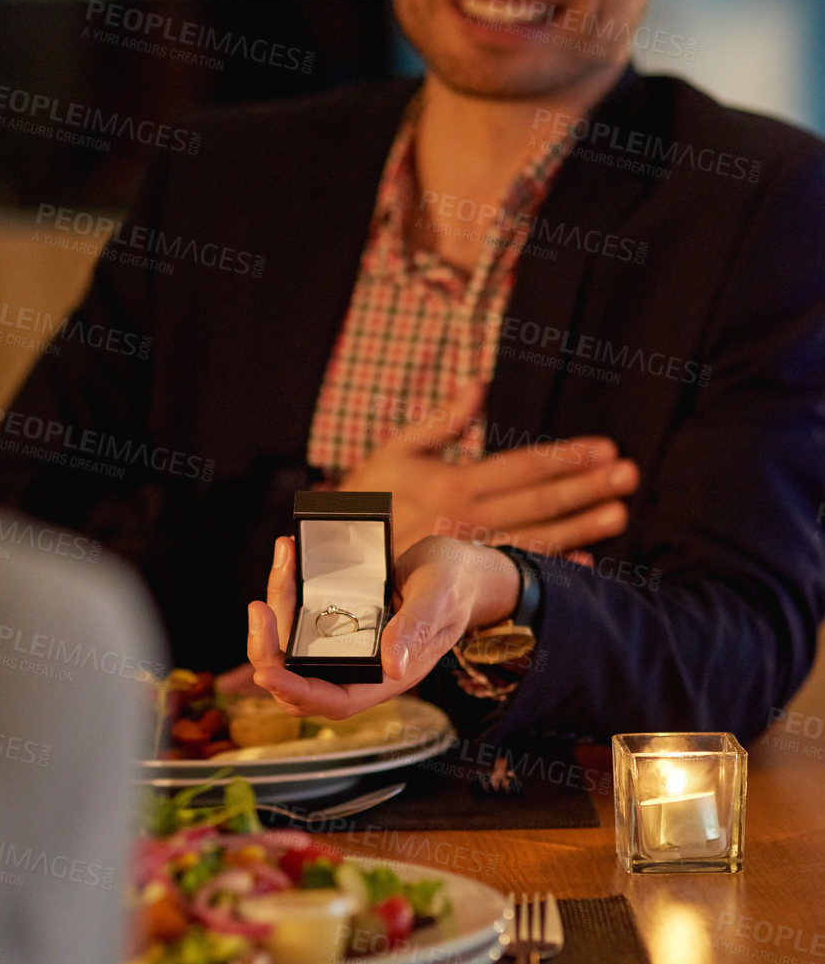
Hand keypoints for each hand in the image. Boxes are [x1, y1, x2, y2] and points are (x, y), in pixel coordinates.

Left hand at [246, 534, 520, 719]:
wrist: (459, 569)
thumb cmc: (455, 586)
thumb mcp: (438, 599)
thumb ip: (416, 629)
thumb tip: (393, 666)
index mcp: (388, 677)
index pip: (333, 701)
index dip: (296, 691)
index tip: (266, 670)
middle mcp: (362, 667)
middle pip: (299, 677)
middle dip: (268, 649)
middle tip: (260, 608)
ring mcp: (347, 645)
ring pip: (292, 645)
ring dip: (278, 606)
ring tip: (283, 559)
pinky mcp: (339, 621)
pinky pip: (301, 616)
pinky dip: (289, 589)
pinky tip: (289, 557)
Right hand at [342, 384, 636, 556]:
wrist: (334, 557)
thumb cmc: (366, 497)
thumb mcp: (397, 451)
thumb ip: (442, 420)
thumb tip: (478, 384)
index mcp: (454, 484)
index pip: (523, 467)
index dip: (567, 457)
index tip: (605, 449)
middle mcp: (466, 521)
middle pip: (539, 502)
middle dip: (587, 488)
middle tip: (629, 477)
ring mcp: (468, 554)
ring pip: (536, 538)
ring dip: (581, 527)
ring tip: (619, 515)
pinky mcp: (464, 580)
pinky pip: (515, 572)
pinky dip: (552, 567)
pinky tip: (587, 563)